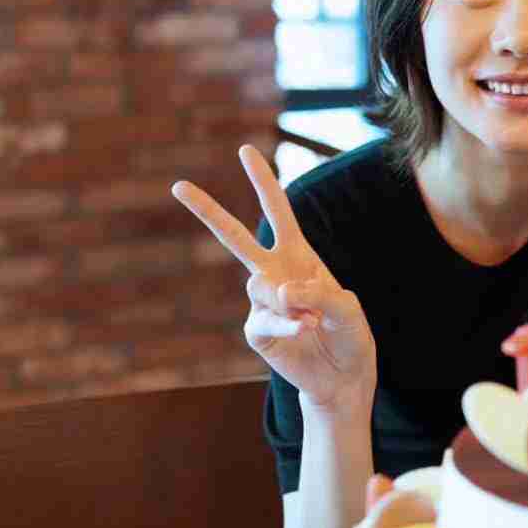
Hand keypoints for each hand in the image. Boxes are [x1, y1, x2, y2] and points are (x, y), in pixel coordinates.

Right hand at [172, 146, 375, 415]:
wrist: (342, 376)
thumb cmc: (349, 335)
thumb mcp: (347, 308)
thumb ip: (318, 293)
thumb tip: (279, 291)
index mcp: (299, 256)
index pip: (279, 211)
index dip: (263, 182)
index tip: (245, 151)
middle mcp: (275, 272)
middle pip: (235, 237)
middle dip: (207, 211)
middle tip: (178, 185)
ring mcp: (262, 301)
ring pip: (259, 286)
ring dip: (292, 303)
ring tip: (315, 320)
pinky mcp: (257, 330)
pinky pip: (264, 319)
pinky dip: (287, 325)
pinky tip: (304, 331)